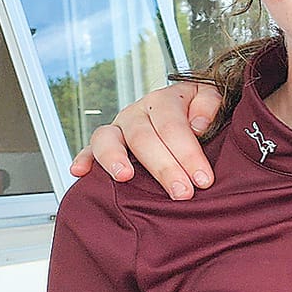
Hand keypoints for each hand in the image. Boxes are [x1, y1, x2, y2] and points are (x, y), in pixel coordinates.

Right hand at [67, 80, 221, 198]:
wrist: (184, 111)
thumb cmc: (198, 112)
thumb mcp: (211, 99)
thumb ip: (209, 104)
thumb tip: (197, 123)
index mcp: (163, 101)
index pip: (173, 126)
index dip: (188, 153)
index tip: (203, 179)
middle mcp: (136, 113)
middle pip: (144, 137)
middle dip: (164, 167)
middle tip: (181, 192)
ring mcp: (118, 128)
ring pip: (108, 138)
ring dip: (114, 157)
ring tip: (125, 177)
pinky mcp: (104, 145)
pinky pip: (88, 149)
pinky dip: (82, 158)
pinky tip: (79, 172)